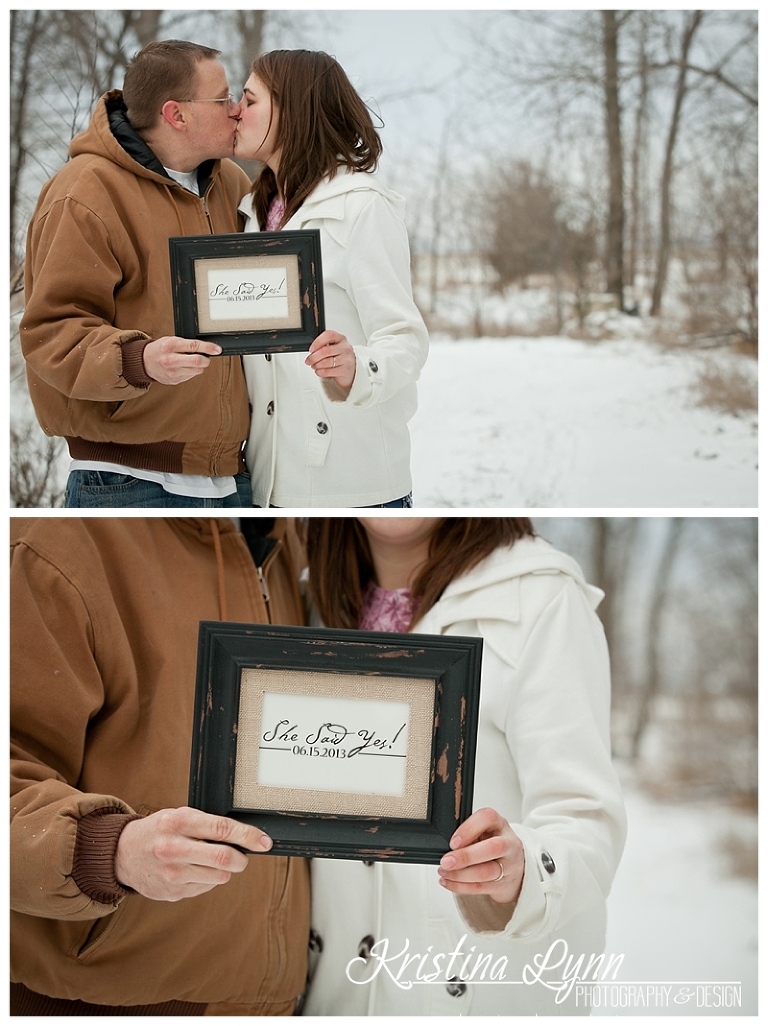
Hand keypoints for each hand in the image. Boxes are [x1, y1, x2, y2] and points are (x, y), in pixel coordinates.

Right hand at [114, 807, 272, 901]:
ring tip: (208, 860)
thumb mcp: (178, 816)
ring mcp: (172, 873)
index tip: (264, 841)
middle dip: (241, 859)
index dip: (248, 836)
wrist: (122, 854)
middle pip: (224, 858)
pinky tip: (193, 870)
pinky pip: (205, 887)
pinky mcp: (172, 892)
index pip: (222, 829)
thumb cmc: (158, 830)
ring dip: (224, 869)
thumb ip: (206, 824)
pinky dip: (208, 879)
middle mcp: (174, 848)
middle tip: (243, 856)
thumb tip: (243, 837)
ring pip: (219, 876)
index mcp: (178, 822)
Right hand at [142, 336, 221, 384]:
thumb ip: (186, 344)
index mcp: (171, 345)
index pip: (194, 346)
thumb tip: (206, 348)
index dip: (209, 348)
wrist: (145, 362)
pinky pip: (191, 376)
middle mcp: (171, 359)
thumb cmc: (160, 349)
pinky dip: (191, 371)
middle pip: (197, 361)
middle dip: (206, 360)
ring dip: (199, 366)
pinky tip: (183, 367)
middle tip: (206, 357)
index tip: (217, 349)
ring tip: (190, 361)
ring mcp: (172, 371)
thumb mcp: (171, 340)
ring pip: (197, 370)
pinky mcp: (174, 380)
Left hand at [305, 330, 355, 391]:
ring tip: (314, 366)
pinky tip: (319, 371)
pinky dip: (320, 372)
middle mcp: (345, 348)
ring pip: (325, 362)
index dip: (318, 342)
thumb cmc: (340, 356)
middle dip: (313, 357)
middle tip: (308, 360)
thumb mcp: (334, 347)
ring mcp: (346, 359)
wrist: (352, 369)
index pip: (329, 335)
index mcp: (341, 339)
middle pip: (325, 350)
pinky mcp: (344, 370)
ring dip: (316, 365)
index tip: (311, 349)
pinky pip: (328, 371)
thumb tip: (312, 351)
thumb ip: (324, 345)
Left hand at [438, 807, 523, 905]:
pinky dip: (460, 886)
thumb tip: (445, 846)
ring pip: (485, 872)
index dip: (469, 829)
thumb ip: (468, 834)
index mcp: (500, 824)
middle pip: (492, 848)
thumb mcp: (484, 831)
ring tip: (444, 872)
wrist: (513, 866)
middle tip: (446, 861)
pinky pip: (480, 887)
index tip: (453, 842)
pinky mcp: (503, 885)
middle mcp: (509, 844)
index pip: (488, 818)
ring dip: (460, 875)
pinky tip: (448, 882)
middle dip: (466, 856)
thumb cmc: (492, 843)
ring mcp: (509, 866)